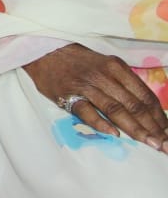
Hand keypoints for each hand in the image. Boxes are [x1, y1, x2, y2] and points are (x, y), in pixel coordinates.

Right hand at [23, 43, 167, 151]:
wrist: (42, 51)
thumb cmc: (77, 61)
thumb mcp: (104, 65)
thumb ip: (123, 84)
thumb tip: (148, 110)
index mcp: (116, 67)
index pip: (145, 96)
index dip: (160, 117)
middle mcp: (104, 75)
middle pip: (134, 105)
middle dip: (153, 128)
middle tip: (164, 146)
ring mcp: (85, 85)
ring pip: (116, 109)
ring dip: (135, 129)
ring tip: (150, 144)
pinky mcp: (67, 94)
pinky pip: (87, 111)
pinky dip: (101, 123)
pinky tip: (115, 134)